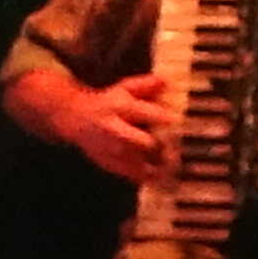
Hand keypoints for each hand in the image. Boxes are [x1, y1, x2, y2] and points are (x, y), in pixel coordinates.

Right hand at [56, 71, 179, 186]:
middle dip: (161, 146)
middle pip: (143, 142)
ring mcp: (110, 150)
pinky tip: (160, 176)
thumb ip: (146, 85)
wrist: (76, 119)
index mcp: (119, 108)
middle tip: (176, 148)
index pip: (147, 114)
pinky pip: (131, 175)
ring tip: (173, 166)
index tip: (181, 123)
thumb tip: (167, 81)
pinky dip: (147, 177)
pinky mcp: (108, 163)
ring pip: (138, 164)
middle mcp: (114, 130)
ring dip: (157, 166)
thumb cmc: (108, 103)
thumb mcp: (124, 88)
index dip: (166, 119)